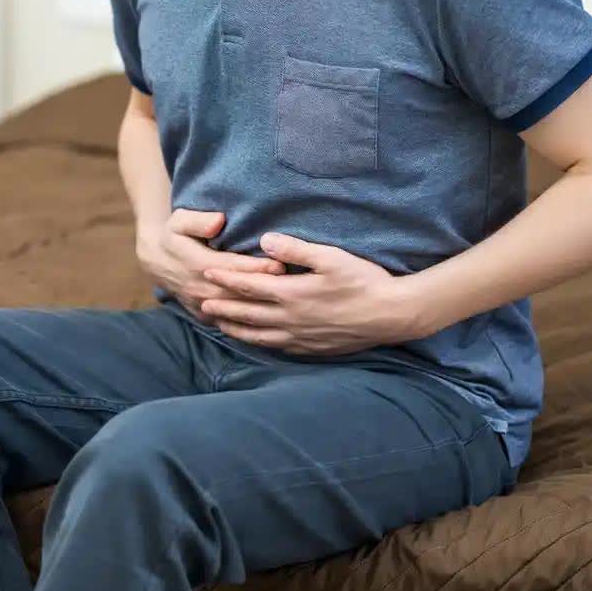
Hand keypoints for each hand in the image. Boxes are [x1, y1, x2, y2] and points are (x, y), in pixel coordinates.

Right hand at [138, 210, 284, 321]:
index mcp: (198, 264)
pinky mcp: (204, 317)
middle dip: (266, 290)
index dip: (256, 267)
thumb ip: (199, 220)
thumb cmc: (174, 236)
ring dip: (262, 309)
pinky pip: (230, 324)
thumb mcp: (179, 220)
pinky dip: (250, 324)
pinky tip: (272, 322)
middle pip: (239, 293)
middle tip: (295, 287)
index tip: (280, 265)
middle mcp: (202, 289)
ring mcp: (203, 307)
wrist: (156, 262)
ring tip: (288, 304)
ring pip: (236, 312)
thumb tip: (219, 221)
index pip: (233, 267)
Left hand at [199, 232, 423, 354]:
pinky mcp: (311, 349)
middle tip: (200, 303)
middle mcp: (290, 319)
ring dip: (235, 329)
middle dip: (222, 306)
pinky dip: (259, 343)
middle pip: (247, 313)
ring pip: (258, 335)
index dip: (226, 279)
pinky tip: (254, 340)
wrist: (391, 315)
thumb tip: (263, 241)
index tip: (206, 273)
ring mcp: (300, 337)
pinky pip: (277, 347)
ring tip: (218, 324)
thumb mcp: (330, 257)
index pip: (249, 285)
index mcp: (292, 294)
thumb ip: (295, 249)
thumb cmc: (364, 281)